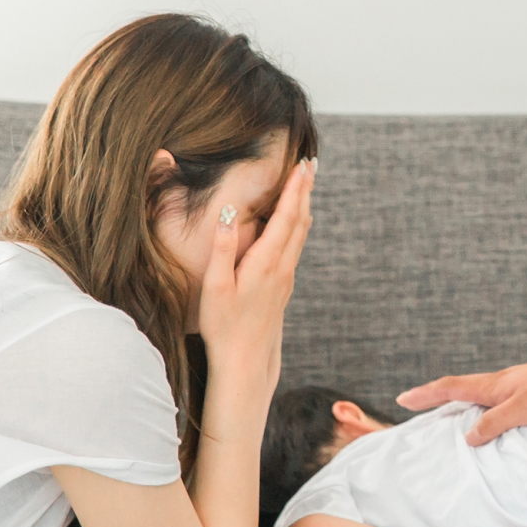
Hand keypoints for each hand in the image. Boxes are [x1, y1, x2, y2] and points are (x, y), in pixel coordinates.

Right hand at [198, 158, 314, 381]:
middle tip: (311, 165)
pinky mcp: (283, 287)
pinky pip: (296, 247)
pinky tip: (296, 223)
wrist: (245, 361)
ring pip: (301, 234)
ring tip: (306, 185)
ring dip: (304, 206)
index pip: (286, 217)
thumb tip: (228, 214)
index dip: (294, 189)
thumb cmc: (224, 326)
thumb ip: (222, 249)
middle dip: (305, 190)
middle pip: (299, 220)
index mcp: (266, 262)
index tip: (301, 166)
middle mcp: (282, 267)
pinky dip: (298, 225)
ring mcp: (285, 278)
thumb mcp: (216, 287)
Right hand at [397, 351, 526, 445]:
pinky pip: (494, 403)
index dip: (426, 394)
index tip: (401, 399)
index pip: (451, 388)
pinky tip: (486, 420)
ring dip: (457, 404)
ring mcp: (514, 387)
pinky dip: (480, 410)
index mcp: (494, 385)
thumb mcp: (523, 410)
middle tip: (413, 406)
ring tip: (442, 417)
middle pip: (459, 389)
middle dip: (434, 397)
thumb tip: (467, 436)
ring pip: (477, 396)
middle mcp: (500, 383)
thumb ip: (494, 422)